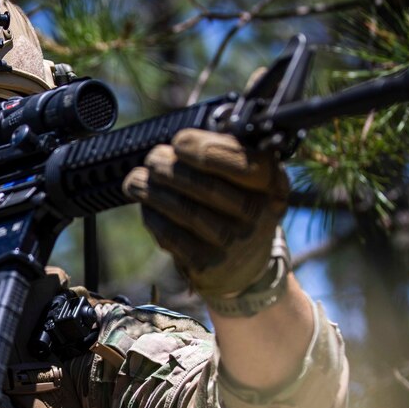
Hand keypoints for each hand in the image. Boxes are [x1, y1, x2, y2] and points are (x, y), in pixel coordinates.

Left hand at [122, 128, 288, 308]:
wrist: (243, 264)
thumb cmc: (237, 205)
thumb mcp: (245, 178)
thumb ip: (219, 153)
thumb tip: (171, 147)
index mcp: (271, 184)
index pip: (241, 163)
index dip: (204, 150)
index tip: (178, 142)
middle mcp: (258, 215)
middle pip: (207, 187)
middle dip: (171, 169)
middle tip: (153, 159)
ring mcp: (234, 244)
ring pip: (186, 211)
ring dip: (155, 191)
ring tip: (137, 179)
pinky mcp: (208, 265)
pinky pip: (173, 236)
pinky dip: (154, 217)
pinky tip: (147, 205)